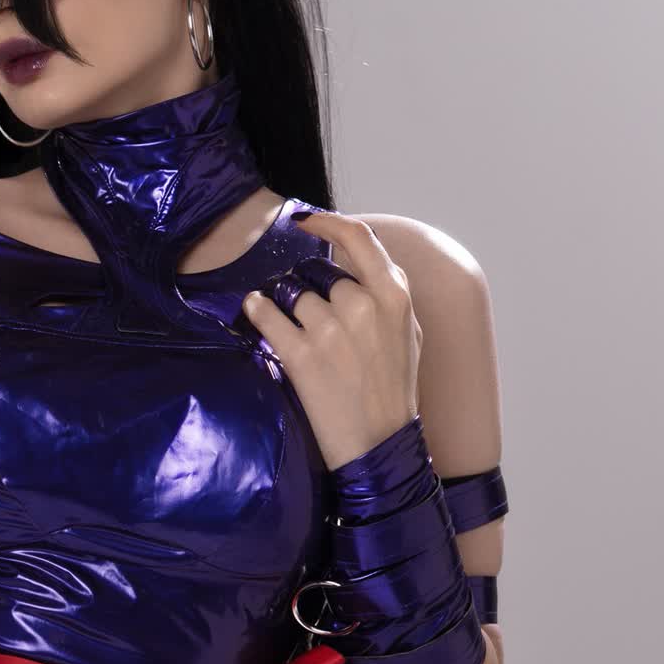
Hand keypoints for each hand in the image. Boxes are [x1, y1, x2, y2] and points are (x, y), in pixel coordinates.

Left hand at [242, 209, 421, 470]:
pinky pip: (266, 314)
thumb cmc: (393, 390)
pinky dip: (256, 310)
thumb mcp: (408, 333)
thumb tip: (354, 263)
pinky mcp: (300, 355)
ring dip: (285, 305)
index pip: (358, 238)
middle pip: (319, 272)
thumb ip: (385, 295)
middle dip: (311, 290)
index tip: (304, 219)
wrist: (378, 444)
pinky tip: (255, 312)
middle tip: (313, 320)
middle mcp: (363, 306)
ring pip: (293, 293)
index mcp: (394, 297)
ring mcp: (330, 330)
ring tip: (292, 329)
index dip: (327, 223)